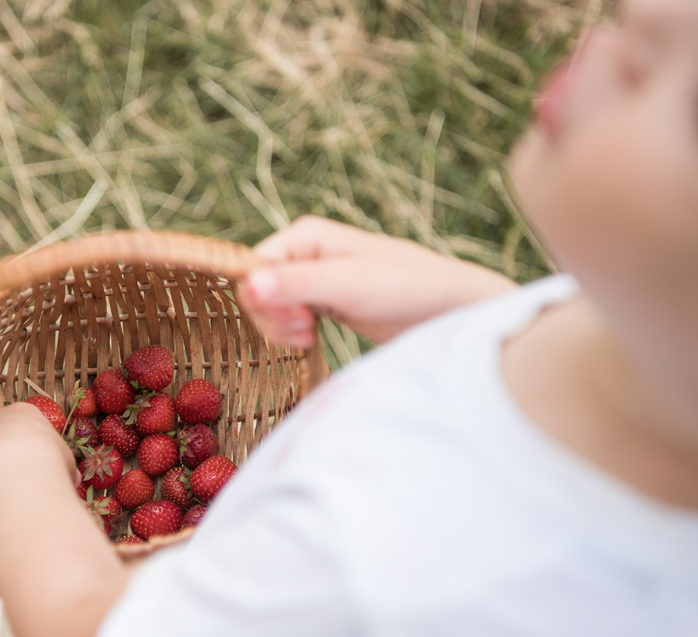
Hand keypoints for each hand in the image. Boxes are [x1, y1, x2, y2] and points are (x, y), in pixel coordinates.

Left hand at [0, 403, 77, 489]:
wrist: (15, 470)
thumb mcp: (65, 463)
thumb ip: (63, 466)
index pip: (24, 424)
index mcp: (25, 412)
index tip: (32, 465)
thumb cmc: (49, 464)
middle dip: (1, 450)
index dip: (28, 446)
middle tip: (10, 475)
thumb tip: (71, 479)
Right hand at [236, 216, 517, 345]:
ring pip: (268, 308)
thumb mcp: (348, 284)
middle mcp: (303, 254)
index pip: (251, 268)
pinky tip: (312, 339)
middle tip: (306, 330)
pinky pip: (286, 319)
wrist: (448, 310)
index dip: (262, 300)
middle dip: (273, 317)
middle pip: (255, 291)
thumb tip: (249, 287)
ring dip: (281, 329)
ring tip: (311, 335)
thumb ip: (298, 284)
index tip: (295, 320)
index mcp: (304, 236)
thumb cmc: (407, 287)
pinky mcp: (322, 303)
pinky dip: (292, 334)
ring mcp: (311, 279)